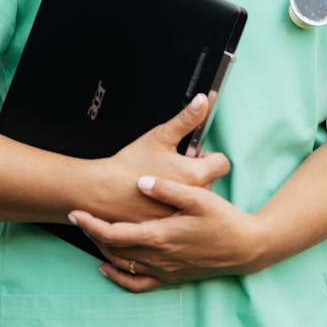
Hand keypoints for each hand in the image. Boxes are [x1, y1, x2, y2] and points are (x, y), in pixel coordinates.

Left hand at [69, 174, 261, 291]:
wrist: (245, 248)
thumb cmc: (223, 220)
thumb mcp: (199, 198)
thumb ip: (168, 189)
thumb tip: (142, 182)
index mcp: (161, 236)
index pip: (116, 233)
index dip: (92, 224)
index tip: (75, 212)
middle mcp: (158, 257)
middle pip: (114, 249)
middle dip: (92, 232)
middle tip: (77, 215)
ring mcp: (164, 269)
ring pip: (122, 265)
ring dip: (102, 249)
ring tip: (90, 231)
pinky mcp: (171, 277)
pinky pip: (138, 284)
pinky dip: (118, 277)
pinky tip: (107, 267)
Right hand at [89, 94, 229, 223]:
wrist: (104, 191)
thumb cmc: (131, 164)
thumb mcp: (160, 136)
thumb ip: (186, 119)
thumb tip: (203, 100)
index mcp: (195, 174)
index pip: (222, 163)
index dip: (207, 155)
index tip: (192, 153)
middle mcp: (193, 198)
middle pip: (208, 180)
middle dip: (194, 171)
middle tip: (171, 165)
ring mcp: (181, 214)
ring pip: (194, 197)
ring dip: (185, 189)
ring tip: (162, 181)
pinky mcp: (169, 226)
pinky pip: (180, 213)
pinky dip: (173, 205)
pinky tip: (157, 198)